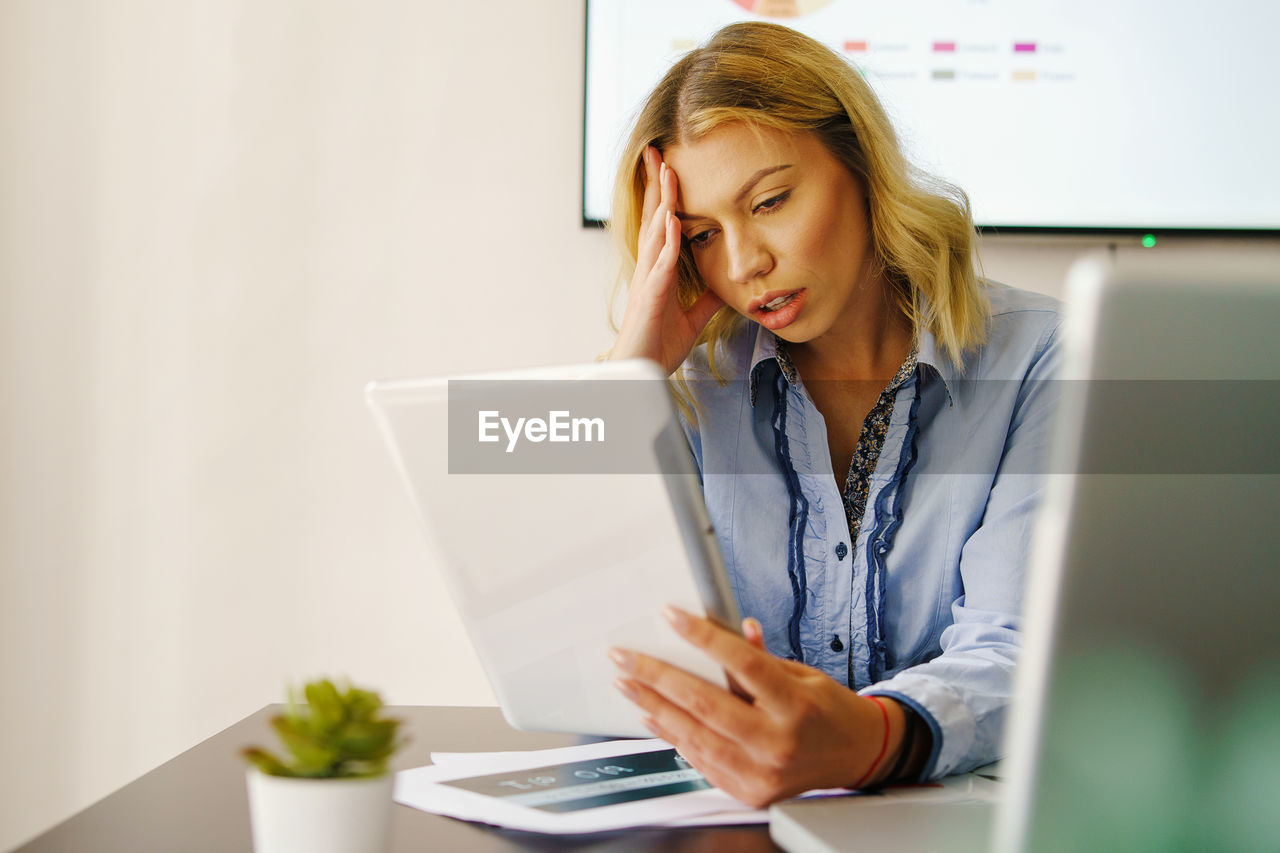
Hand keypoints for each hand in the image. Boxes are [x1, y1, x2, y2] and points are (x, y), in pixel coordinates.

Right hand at [609, 147, 723, 374]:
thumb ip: (707, 299)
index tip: (669, 166)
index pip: (661, 224)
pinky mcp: (649, 297)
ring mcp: (647, 280)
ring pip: (654, 232)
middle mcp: (649, 268)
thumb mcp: (692, 319)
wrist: (642, 373)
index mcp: (657, 270)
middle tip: (657, 149)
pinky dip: (666, 240)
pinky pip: (659, 263)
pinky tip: (673, 220)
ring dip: (661, 201)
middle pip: (652, 217)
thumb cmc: (658, 345)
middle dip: (656, 184)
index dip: (665, 196)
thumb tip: (726, 286)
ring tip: (667, 171)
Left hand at [610, 607, 904, 807]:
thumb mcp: (804, 674)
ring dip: (654, 708)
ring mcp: (762, 772)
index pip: (742, 664)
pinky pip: (701, 762)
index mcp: (795, 705)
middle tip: (625, 656)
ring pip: (694, 736)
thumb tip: (732, 630)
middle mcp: (778, 741)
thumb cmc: (831, 712)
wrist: (859, 757)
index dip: (702, 637)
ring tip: (628, 684)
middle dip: (657, 676)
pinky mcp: (750, 792)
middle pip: (705, 703)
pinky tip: (654, 717)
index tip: (671, 616)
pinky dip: (673, 737)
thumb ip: (762, 657)